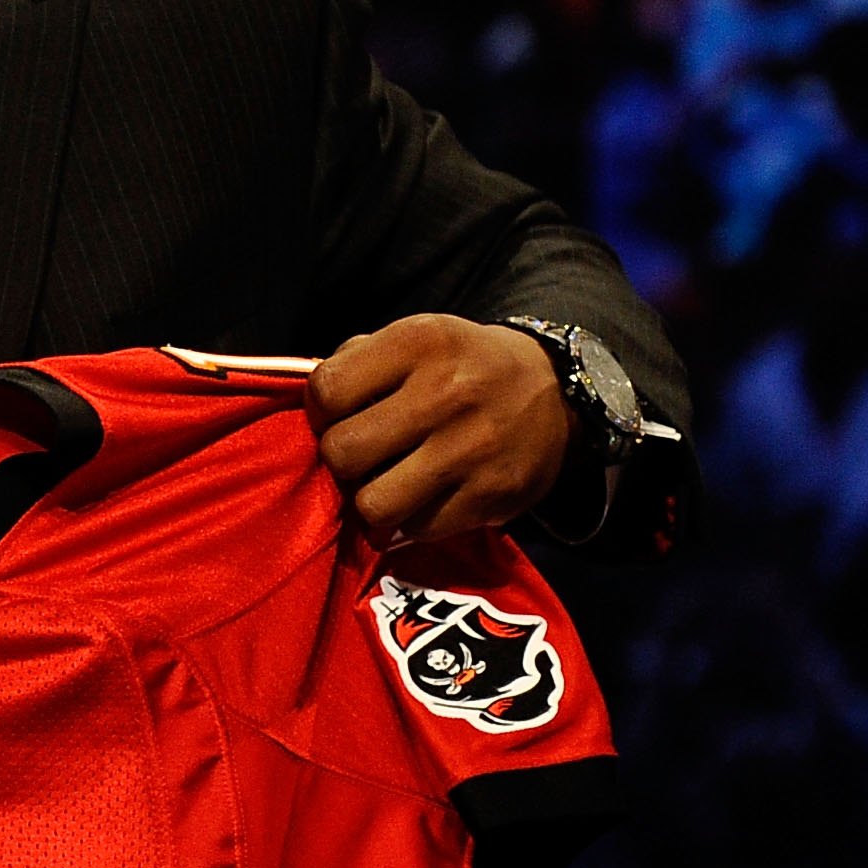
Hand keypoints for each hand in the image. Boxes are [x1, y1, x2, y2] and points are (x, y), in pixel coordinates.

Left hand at [309, 312, 571, 544]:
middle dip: (342, 459)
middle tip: (363, 454)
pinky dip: (410, 521)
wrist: (555, 392)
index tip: (341, 415)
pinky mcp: (491, 495)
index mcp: (420, 343)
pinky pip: (417, 529)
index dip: (322, 411)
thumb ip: (358, 362)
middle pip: (343, 453)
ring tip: (385, 483)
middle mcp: (447, 393)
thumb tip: (312, 408)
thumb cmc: (462, 366)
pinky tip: (421, 498)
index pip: (327, 390)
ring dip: (370, 499)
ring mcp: (472, 449)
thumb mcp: (416, 338)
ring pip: (374, 504)